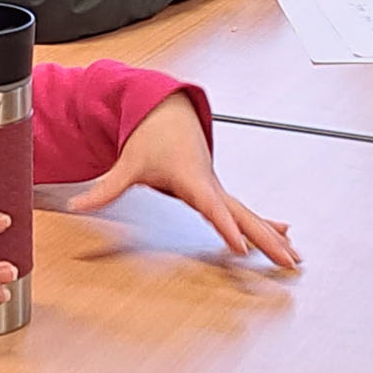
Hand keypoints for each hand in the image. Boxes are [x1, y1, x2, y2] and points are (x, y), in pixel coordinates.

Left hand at [69, 94, 300, 269]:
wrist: (167, 112)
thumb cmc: (150, 137)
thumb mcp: (127, 163)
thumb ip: (105, 188)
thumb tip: (77, 205)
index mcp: (192, 178)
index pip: (212, 207)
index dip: (226, 227)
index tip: (241, 248)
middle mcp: (211, 185)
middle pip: (243, 215)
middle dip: (267, 239)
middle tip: (288, 260)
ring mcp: (218, 188)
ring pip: (250, 214)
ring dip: (273, 236)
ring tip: (295, 258)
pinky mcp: (218, 191)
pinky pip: (245, 211)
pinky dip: (266, 224)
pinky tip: (283, 234)